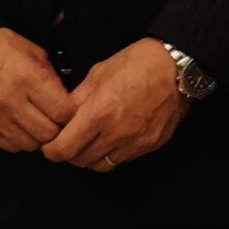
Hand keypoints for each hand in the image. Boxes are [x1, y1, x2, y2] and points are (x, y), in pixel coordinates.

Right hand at [0, 28, 76, 152]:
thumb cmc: (0, 47)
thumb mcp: (34, 52)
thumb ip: (52, 78)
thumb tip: (67, 101)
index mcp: (28, 78)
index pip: (63, 112)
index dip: (72, 114)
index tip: (71, 110)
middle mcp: (10, 101)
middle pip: (49, 133)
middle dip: (59, 128)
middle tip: (58, 120)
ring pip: (31, 144)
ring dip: (40, 137)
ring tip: (40, 124)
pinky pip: (10, 146)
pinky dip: (21, 140)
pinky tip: (22, 127)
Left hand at [43, 37, 189, 171]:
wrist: (177, 66)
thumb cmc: (137, 63)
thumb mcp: (98, 73)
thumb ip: (77, 99)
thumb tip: (62, 117)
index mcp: (99, 113)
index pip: (63, 149)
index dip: (51, 150)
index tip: (51, 144)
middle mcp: (117, 133)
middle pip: (80, 161)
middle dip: (69, 153)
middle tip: (69, 141)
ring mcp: (136, 142)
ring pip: (101, 165)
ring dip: (91, 157)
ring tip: (91, 142)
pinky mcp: (151, 144)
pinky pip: (123, 159)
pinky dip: (112, 153)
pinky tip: (114, 138)